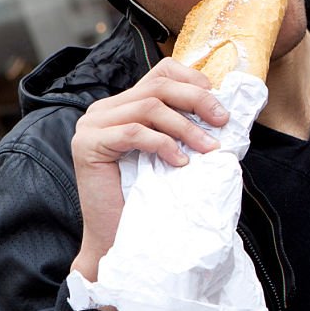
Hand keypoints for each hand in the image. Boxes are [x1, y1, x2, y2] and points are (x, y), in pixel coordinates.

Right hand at [69, 58, 228, 280]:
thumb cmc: (149, 198)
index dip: (192, 80)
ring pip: (149, 107)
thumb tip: (223, 111)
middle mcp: (104, 109)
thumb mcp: (171, 152)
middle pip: (158, 86)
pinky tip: (179, 163)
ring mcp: (92, 124)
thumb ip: (183, 127)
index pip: (160, 73)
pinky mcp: (87, 144)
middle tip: (222, 121)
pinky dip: (163, 145)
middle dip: (197, 100)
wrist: (118, 237)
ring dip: (186, 127)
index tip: (218, 104)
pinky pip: (134, 133)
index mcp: (124, 105)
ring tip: (207, 149)